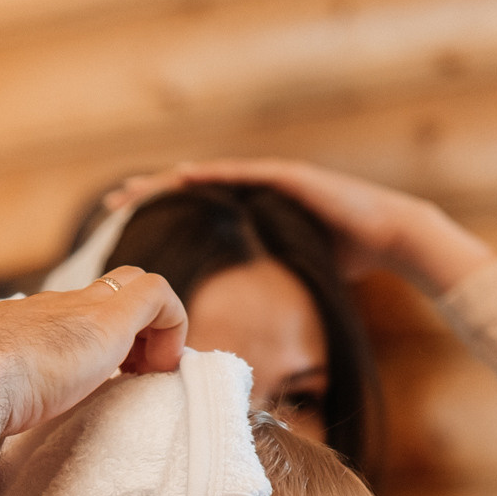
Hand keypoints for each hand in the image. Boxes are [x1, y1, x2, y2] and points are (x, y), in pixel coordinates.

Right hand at [0, 265, 187, 438]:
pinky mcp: (109, 317)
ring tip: (145, 377)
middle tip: (129, 377)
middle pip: (103, 293)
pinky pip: (160, 296)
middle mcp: (50, 307)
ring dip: (151, 331)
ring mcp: (79, 307)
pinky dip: (172, 327)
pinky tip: (159, 370)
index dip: (88, 342)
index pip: (62, 316)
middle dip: (126, 332)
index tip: (94, 384)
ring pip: (134, 286)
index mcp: (17, 328)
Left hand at [101, 157, 495, 297]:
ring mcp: (268, 181)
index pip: (193, 212)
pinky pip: (242, 175)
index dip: (158, 215)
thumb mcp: (287, 273)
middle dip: (149, 194)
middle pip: (189, 191)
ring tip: (135, 188)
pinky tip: (183, 176)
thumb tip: (235, 320)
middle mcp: (252, 192)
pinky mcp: (286, 178)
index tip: (122, 225)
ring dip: (169, 181)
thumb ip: (261, 284)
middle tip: (110, 202)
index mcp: (247, 215)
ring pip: (208, 178)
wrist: (385, 236)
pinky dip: (212, 175)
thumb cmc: (341, 258)